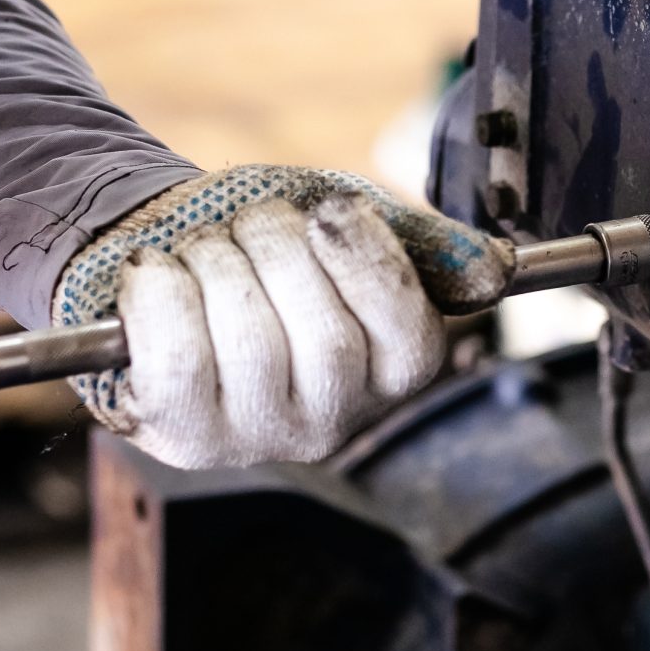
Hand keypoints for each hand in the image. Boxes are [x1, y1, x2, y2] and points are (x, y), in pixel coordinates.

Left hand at [113, 193, 452, 468]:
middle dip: (275, 248)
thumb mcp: (344, 231)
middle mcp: (333, 421)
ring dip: (215, 261)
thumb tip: (492, 272)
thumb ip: (415, 244)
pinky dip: (159, 291)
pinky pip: (177, 357)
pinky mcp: (182, 435)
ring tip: (205, 250)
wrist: (171, 255)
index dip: (364, 260)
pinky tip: (158, 275)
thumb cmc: (267, 247)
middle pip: (324, 337)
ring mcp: (256, 439)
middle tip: (250, 224)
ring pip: (250, 340)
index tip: (328, 212)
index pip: (406, 330)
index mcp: (393, 371)